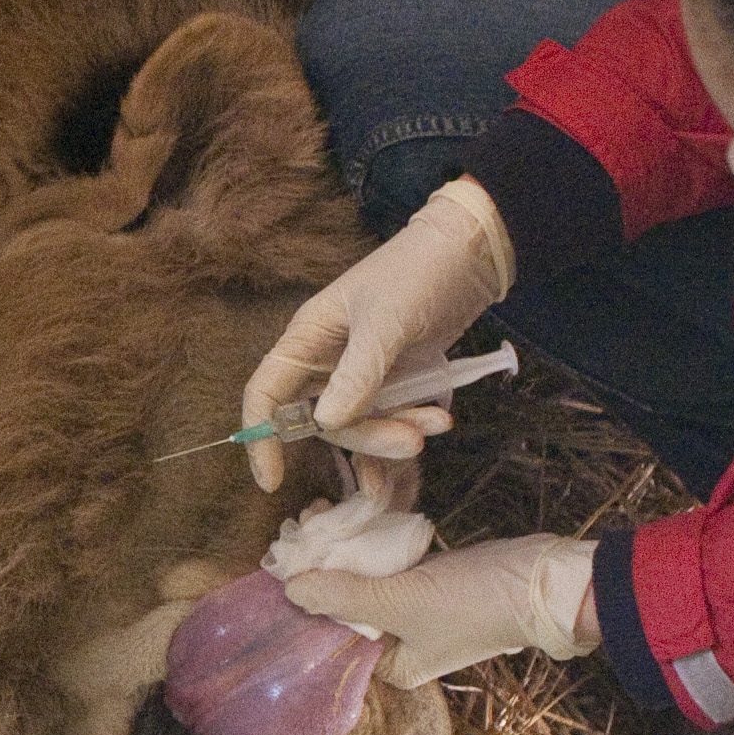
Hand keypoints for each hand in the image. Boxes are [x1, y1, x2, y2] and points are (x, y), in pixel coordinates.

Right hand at [239, 178, 511, 490]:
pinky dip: (409, 428)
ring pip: (360, 425)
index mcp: (308, 337)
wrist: (472, 253)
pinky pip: (389, 419)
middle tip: (411, 442)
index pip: (266, 393)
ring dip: (394, 434)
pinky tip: (438, 423)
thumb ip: (357, 374)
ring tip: (436, 425)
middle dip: (365, 436)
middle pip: (323, 421)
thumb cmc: (418, 273)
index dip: (261, 437)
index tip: (274, 480)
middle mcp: (327, 359)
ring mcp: (361, 372)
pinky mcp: (393, 380)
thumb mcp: (387, 322)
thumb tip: (323, 423)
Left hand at [279, 530, 594, 685]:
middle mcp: (403, 644)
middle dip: (322, 569)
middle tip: (297, 532)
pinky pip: (391, 561)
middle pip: (347, 607)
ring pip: (367, 580)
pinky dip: (372, 541)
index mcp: (393, 667)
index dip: (307, 604)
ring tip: (318, 514)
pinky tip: (350, 514)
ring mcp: (419, 610)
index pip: (334, 640)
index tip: (283, 565)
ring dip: (344, 550)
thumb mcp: (403, 604)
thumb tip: (291, 590)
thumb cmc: (474, 605)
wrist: (547, 581)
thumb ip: (346, 598)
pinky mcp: (435, 579)